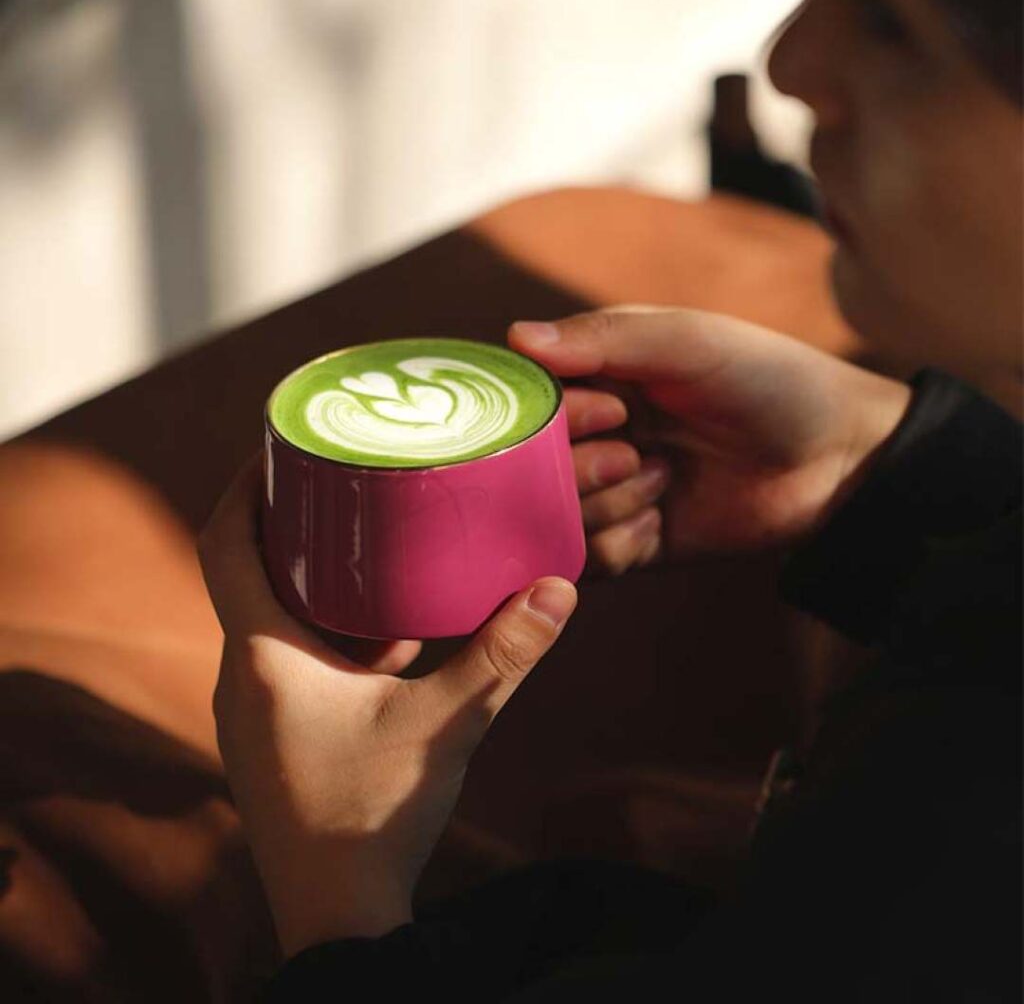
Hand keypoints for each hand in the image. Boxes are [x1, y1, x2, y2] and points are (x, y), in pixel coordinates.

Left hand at [197, 455, 576, 957]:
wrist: (338, 917)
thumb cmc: (373, 817)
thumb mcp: (447, 725)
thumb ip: (503, 656)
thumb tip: (559, 589)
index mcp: (264, 655)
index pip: (224, 544)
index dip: (245, 486)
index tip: (277, 443)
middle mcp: (246, 674)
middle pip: (249, 571)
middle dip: (291, 523)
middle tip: (342, 479)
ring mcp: (259, 709)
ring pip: (277, 616)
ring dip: (316, 578)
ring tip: (373, 540)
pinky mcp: (281, 734)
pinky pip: (296, 657)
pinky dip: (334, 629)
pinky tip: (393, 629)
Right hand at [509, 306, 911, 571]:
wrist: (838, 457)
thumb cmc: (765, 378)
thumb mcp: (686, 342)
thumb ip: (602, 338)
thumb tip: (515, 337)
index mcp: (596, 378)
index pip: (525, 405)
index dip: (549, 418)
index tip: (607, 411)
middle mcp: (593, 437)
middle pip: (529, 470)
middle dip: (577, 468)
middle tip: (633, 454)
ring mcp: (611, 492)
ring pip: (554, 519)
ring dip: (605, 505)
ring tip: (663, 481)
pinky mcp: (634, 544)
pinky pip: (589, 561)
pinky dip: (618, 545)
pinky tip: (659, 523)